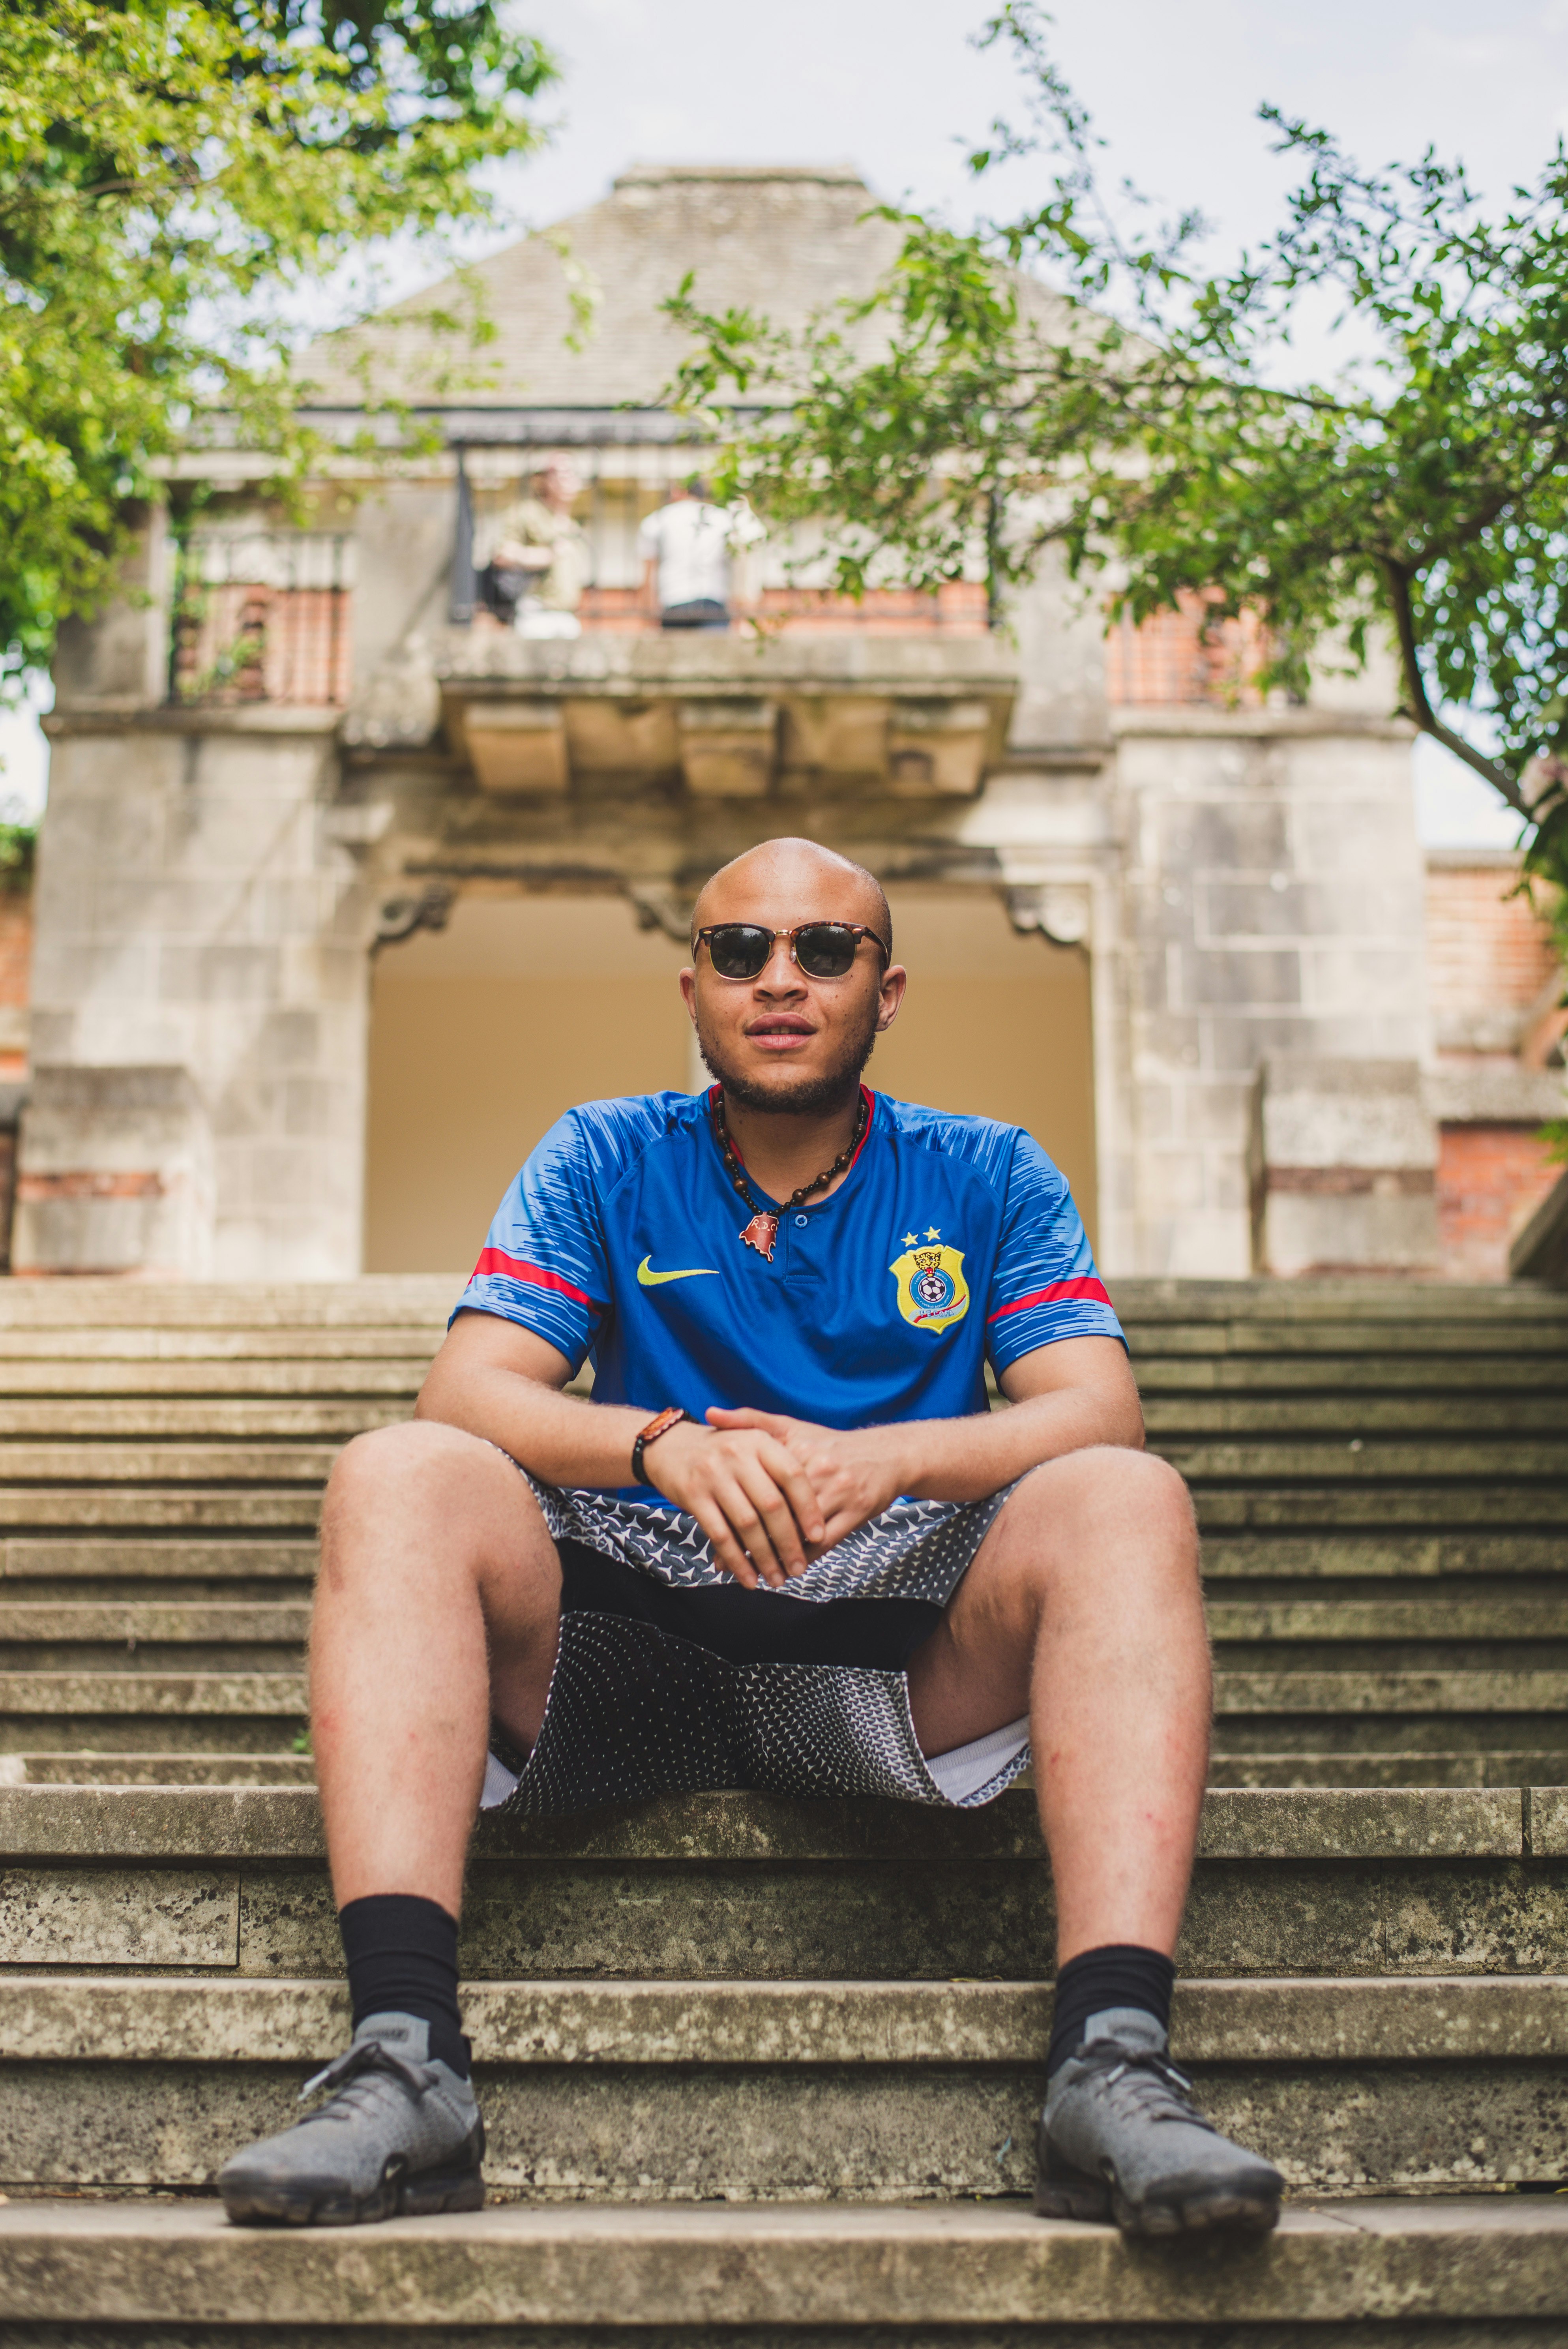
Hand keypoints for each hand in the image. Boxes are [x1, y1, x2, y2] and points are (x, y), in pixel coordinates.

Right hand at [640, 1419, 827, 1589]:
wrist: (670, 1446)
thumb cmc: (724, 1451)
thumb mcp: (753, 1444)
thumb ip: (781, 1468)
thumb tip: (815, 1510)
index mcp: (759, 1441)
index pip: (793, 1475)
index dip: (808, 1508)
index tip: (819, 1535)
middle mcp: (737, 1455)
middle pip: (772, 1505)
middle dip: (788, 1542)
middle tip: (799, 1569)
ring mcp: (713, 1475)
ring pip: (747, 1524)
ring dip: (764, 1557)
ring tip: (777, 1578)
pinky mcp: (693, 1495)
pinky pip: (720, 1535)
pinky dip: (736, 1561)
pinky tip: (748, 1578)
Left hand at [703, 1408, 911, 1553]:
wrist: (886, 1455)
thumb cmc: (830, 1444)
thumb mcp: (792, 1427)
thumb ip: (750, 1420)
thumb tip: (709, 1414)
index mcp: (798, 1450)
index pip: (760, 1484)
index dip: (734, 1507)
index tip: (712, 1525)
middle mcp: (820, 1470)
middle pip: (777, 1512)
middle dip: (749, 1540)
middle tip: (724, 1562)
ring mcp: (840, 1493)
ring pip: (799, 1533)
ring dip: (774, 1556)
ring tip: (751, 1573)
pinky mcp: (856, 1513)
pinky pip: (824, 1543)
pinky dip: (803, 1559)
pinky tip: (785, 1570)